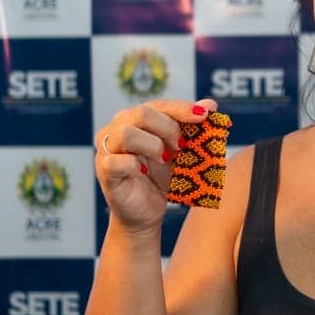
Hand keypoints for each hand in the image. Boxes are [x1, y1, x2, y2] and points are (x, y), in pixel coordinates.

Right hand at [94, 98, 217, 234]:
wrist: (148, 211)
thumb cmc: (161, 178)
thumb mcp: (181, 152)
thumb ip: (192, 127)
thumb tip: (210, 103)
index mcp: (135, 118)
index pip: (158, 104)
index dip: (182, 109)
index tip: (204, 115)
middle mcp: (117, 128)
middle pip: (142, 113)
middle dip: (168, 128)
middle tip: (182, 146)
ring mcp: (107, 149)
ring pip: (126, 134)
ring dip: (152, 146)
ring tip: (163, 159)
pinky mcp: (104, 171)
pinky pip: (116, 161)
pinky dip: (135, 166)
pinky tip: (144, 172)